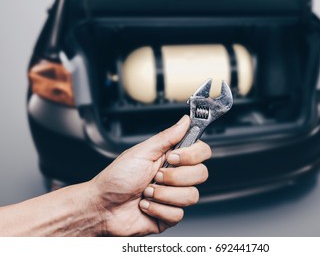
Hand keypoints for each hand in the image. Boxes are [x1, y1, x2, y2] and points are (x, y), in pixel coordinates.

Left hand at [89, 115, 210, 235]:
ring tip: (146, 192)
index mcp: (171, 157)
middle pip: (201, 174)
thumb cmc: (116, 178)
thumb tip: (185, 120)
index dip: (191, 155)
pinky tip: (145, 205)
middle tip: (156, 176)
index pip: (201, 152)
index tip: (172, 157)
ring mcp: (174, 196)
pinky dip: (157, 209)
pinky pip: (178, 214)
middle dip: (174, 176)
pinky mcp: (169, 215)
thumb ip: (167, 137)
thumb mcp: (141, 152)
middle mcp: (176, 176)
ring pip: (191, 196)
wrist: (101, 207)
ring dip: (163, 194)